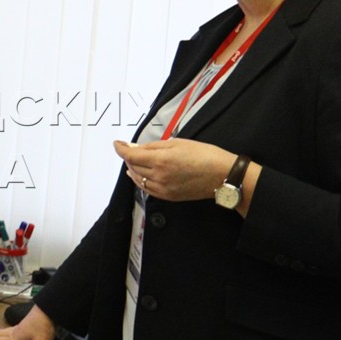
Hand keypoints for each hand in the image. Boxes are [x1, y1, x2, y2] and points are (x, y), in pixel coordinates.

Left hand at [114, 138, 236, 202]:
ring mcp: (163, 188)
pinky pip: (147, 189)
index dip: (121, 149)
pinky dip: (141, 181)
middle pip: (133, 166)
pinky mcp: (169, 197)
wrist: (223, 175)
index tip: (117, 144)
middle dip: (128, 157)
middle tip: (128, 149)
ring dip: (132, 169)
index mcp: (161, 160)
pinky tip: (140, 175)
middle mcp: (159, 176)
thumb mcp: (179, 143)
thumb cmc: (205, 155)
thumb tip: (138, 147)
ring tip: (132, 161)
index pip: (131, 155)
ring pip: (138, 179)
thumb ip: (155, 146)